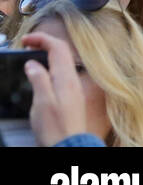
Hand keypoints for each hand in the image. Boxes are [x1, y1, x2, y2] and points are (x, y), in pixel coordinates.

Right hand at [21, 32, 87, 146]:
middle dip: (45, 43)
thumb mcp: (42, 102)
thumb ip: (39, 79)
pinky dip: (52, 66)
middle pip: (63, 52)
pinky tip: (43, 74)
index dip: (42, 39)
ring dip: (48, 54)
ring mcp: (74, 88)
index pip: (58, 48)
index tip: (26, 39)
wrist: (69, 145)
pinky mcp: (72, 97)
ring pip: (64, 62)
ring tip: (33, 55)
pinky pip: (64, 73)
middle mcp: (73, 80)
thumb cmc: (55, 127)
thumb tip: (33, 63)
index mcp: (66, 78)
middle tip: (28, 44)